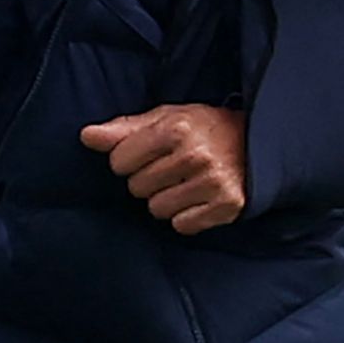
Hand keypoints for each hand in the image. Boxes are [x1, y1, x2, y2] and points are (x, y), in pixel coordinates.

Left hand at [81, 105, 249, 234]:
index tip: (150, 152)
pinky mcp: (226, 206)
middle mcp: (195, 156)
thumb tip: (86, 136)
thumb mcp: (166, 117)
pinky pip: (182, 225)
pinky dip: (187, 215)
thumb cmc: (204, 128)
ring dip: (167, 199)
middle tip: (173, 166)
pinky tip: (199, 196)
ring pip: (157, 209)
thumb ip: (123, 128)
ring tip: (186, 181)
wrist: (257, 142)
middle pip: (137, 187)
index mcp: (176, 128)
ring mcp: (212, 183)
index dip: (129, 158)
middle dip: (149, 178)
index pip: (119, 161)